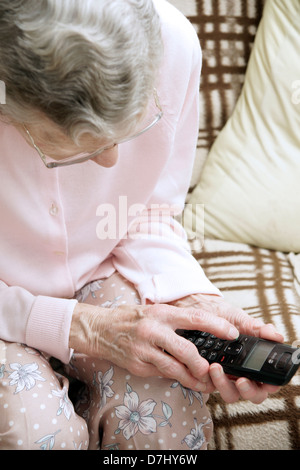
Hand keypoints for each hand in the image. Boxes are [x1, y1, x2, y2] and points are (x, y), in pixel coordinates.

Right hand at [69, 301, 239, 390]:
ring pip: (174, 368)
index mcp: (162, 313)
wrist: (101, 329)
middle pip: (186, 350)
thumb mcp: (156, 312)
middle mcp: (153, 330)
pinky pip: (161, 374)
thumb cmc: (133, 318)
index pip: (195, 318)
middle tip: (213, 369)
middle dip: (202, 364)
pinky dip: (174, 376)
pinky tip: (181, 377)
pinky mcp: (137, 365)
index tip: (232, 334)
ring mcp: (144, 349)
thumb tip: (205, 333)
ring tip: (202, 381)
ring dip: (192, 377)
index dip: (216, 326)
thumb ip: (177, 322)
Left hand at [171, 293, 283, 402]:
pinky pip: (210, 386)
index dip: (270, 386)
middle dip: (247, 390)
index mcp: (256, 363)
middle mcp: (244, 374)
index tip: (265, 382)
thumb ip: (258, 328)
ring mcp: (226, 378)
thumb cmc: (227, 319)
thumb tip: (276, 336)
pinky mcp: (209, 378)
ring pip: (230, 394)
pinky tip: (205, 366)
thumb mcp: (242, 320)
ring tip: (216, 368)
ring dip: (224, 385)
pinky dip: (208, 379)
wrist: (204, 312)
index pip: (269, 383)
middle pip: (252, 394)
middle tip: (241, 380)